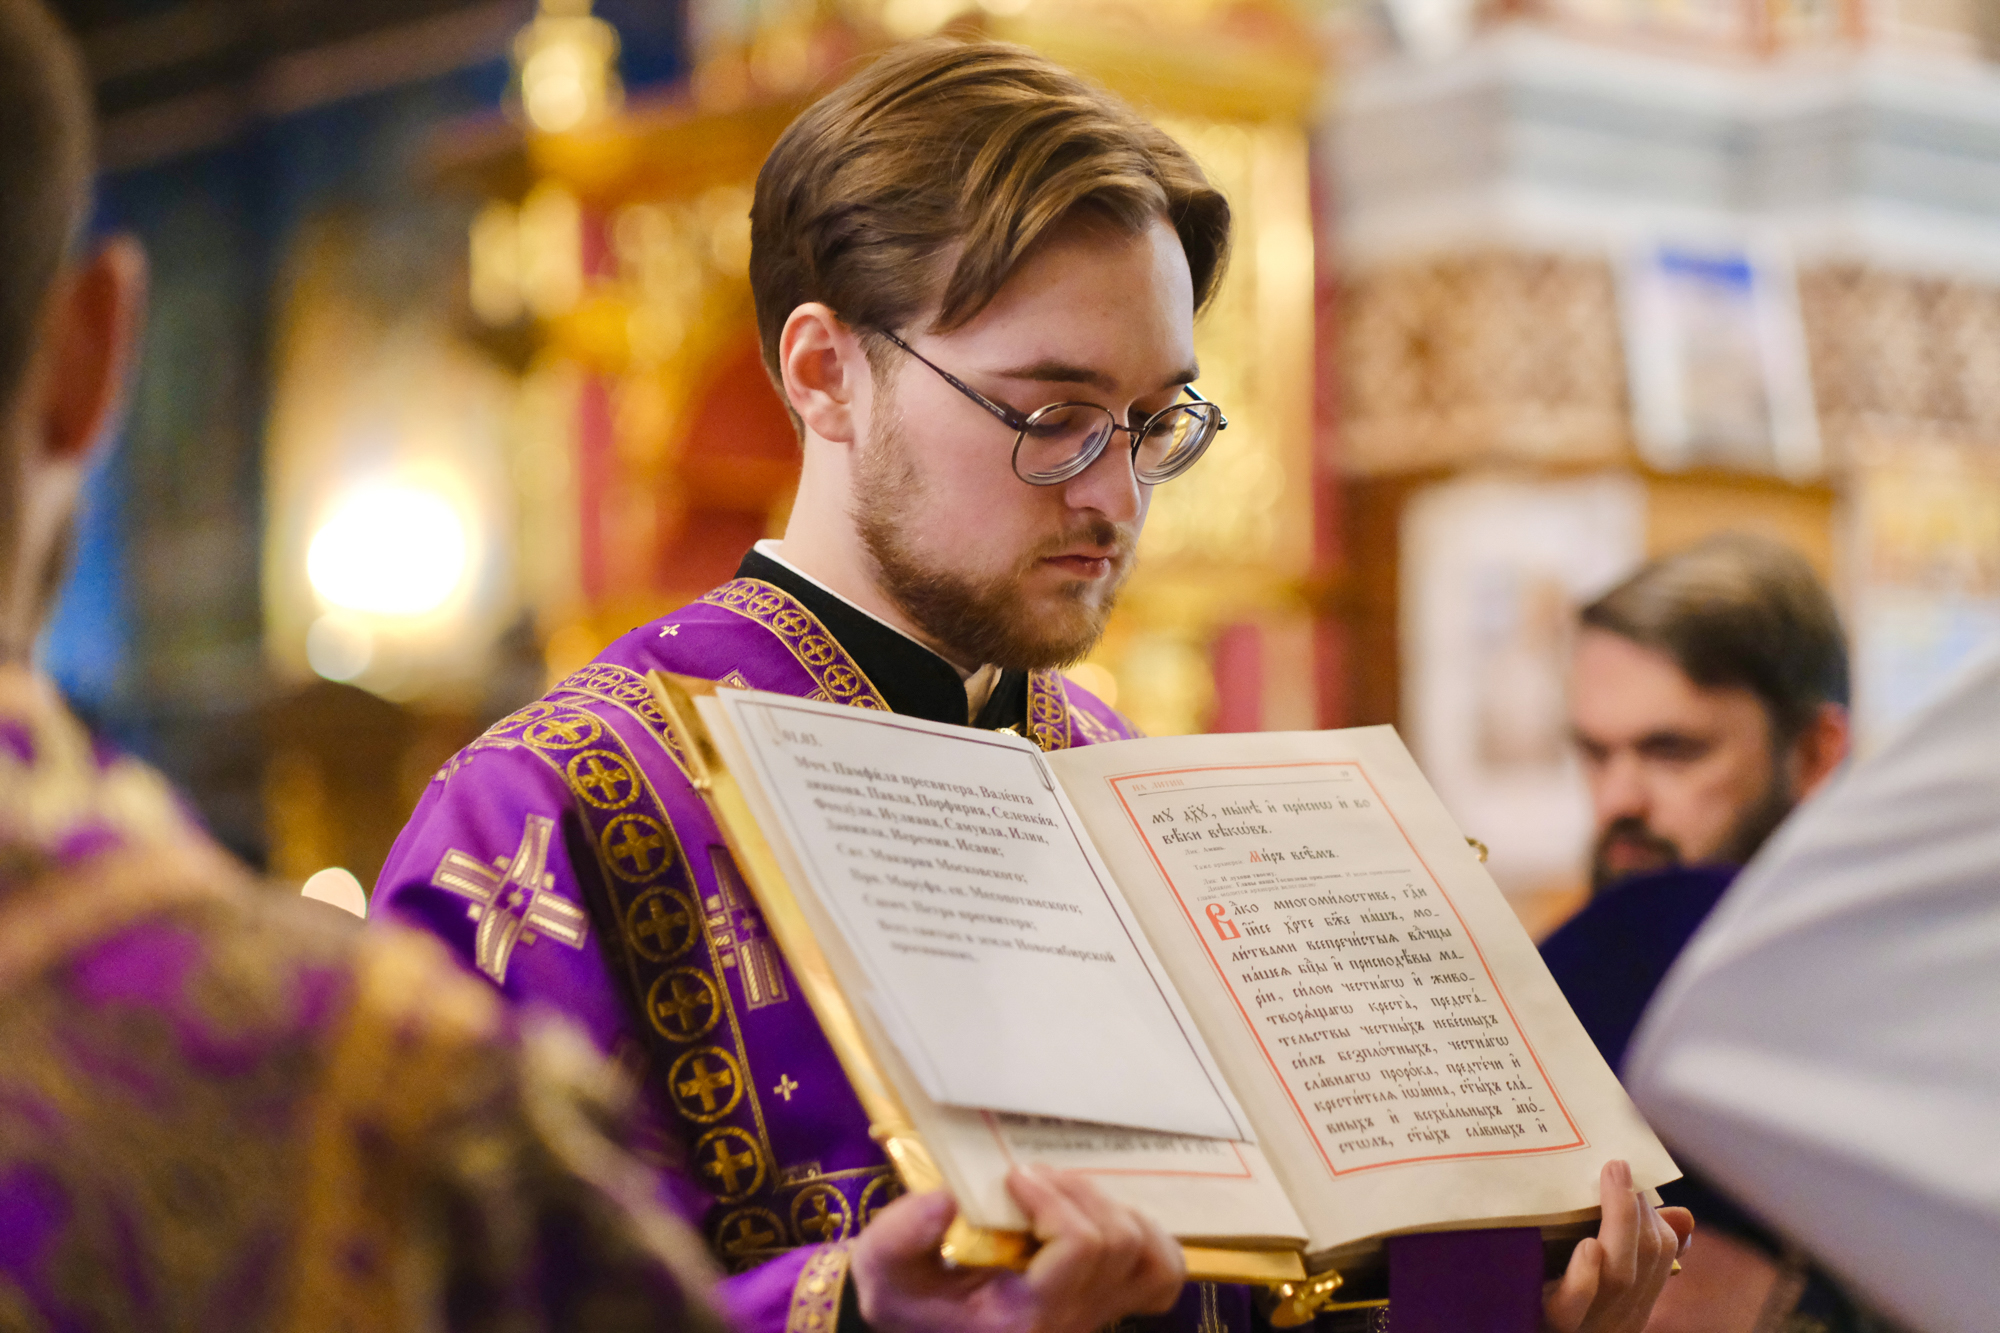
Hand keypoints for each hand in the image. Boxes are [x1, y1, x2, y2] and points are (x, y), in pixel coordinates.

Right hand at [850, 1166, 1185, 1332]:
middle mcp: (1071, 1324)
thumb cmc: (904, 1298)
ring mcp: (1095, 1320)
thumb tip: (945, 1200)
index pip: (1081, 1248)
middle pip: (1120, 1244)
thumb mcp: (882, 1270)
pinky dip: (1144, 1239)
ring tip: (1067, 1197)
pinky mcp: (1105, 1309)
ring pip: (1151, 1260)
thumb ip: (901, 1237)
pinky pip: (1158, 1276)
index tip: (1013, 1176)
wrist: (917, 1326)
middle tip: (1032, 1178)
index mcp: (1025, 1317)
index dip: (1054, 1199)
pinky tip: (1102, 1219)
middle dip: (1078, 1195)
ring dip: (1116, 1213)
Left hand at [1542, 1160, 1695, 1332]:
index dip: (1652, 1214)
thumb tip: (1683, 1214)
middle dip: (1638, 1211)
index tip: (1631, 1177)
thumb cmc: (1551, 1302)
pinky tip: (1587, 1246)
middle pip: (1646, 1262)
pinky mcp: (1550, 1326)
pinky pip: (1572, 1307)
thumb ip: (1630, 1247)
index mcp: (1631, 1303)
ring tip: (1612, 1179)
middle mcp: (1618, 1316)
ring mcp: (1587, 1324)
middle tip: (1618, 1167)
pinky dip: (1585, 1276)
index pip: (1661, 1254)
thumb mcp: (1598, 1279)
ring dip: (1620, 1223)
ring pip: (1619, 1277)